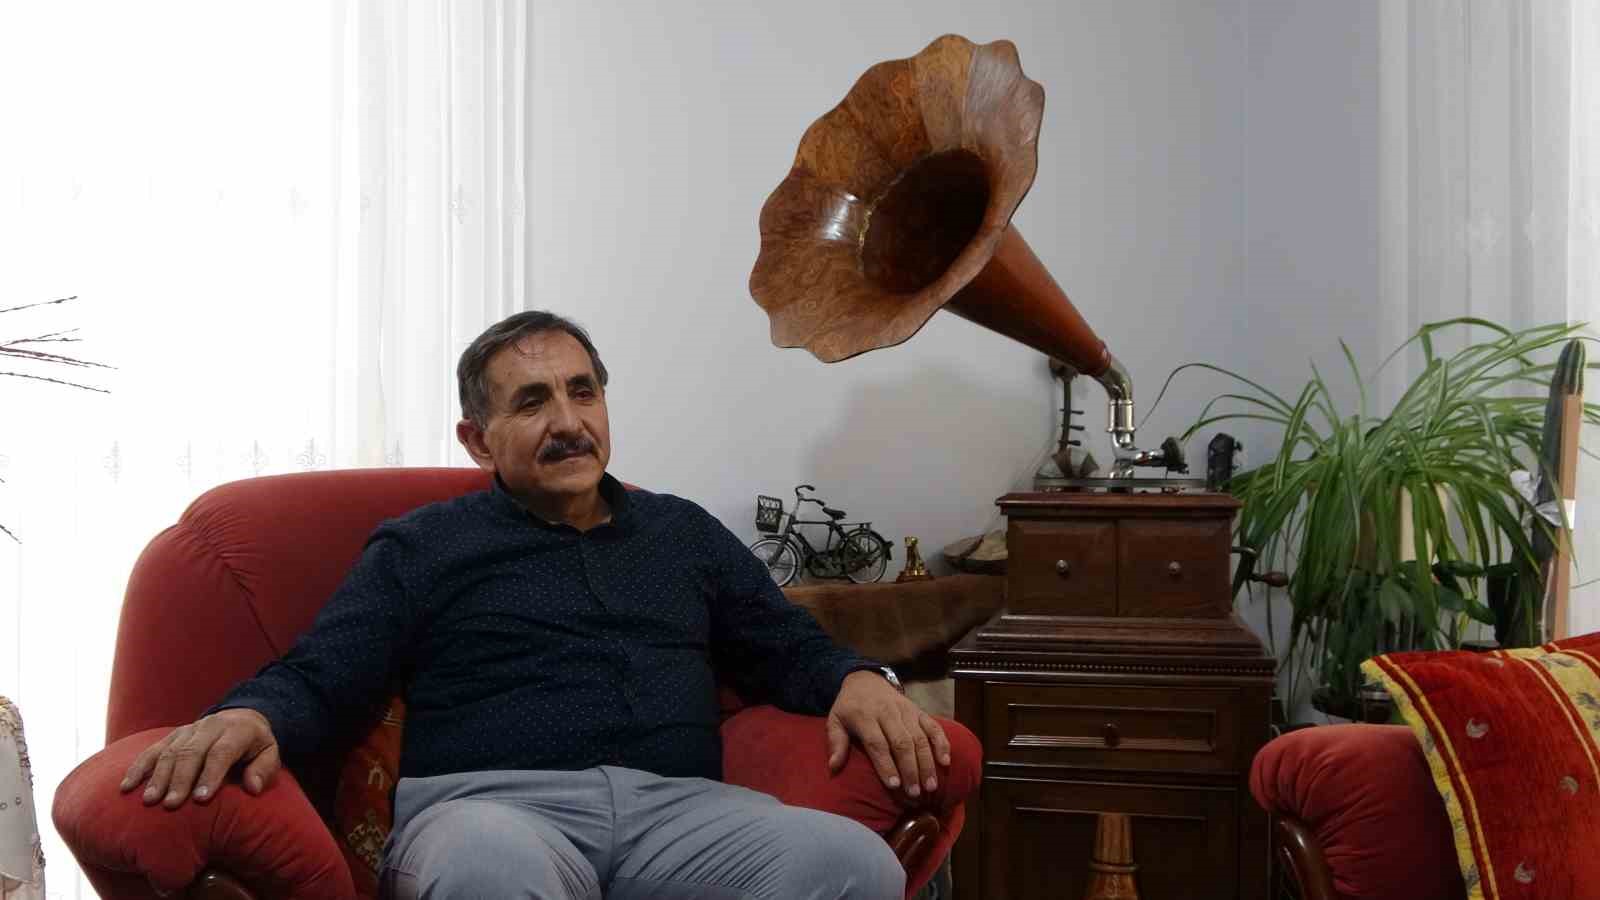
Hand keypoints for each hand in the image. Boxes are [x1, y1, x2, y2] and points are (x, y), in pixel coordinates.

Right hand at [119, 707, 279, 808]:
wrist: (241, 717)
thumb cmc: (255, 745)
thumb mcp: (269, 753)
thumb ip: (264, 769)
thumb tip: (253, 788)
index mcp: (236, 731)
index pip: (221, 752)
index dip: (210, 775)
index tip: (200, 799)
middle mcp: (210, 727)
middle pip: (191, 752)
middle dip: (180, 780)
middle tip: (171, 805)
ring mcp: (188, 730)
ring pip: (170, 751)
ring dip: (158, 776)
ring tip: (150, 800)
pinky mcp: (171, 736)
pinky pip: (152, 750)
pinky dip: (138, 767)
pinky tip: (127, 786)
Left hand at [826, 670, 951, 799]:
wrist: (866, 679)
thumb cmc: (850, 707)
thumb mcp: (835, 720)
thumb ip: (836, 742)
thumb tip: (833, 766)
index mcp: (865, 716)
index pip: (877, 743)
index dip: (886, 765)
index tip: (894, 785)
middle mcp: (888, 713)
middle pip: (902, 742)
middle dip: (910, 769)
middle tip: (914, 793)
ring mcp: (906, 711)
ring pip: (920, 737)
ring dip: (927, 763)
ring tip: (930, 786)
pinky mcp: (919, 711)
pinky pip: (933, 726)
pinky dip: (941, 743)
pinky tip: (945, 761)